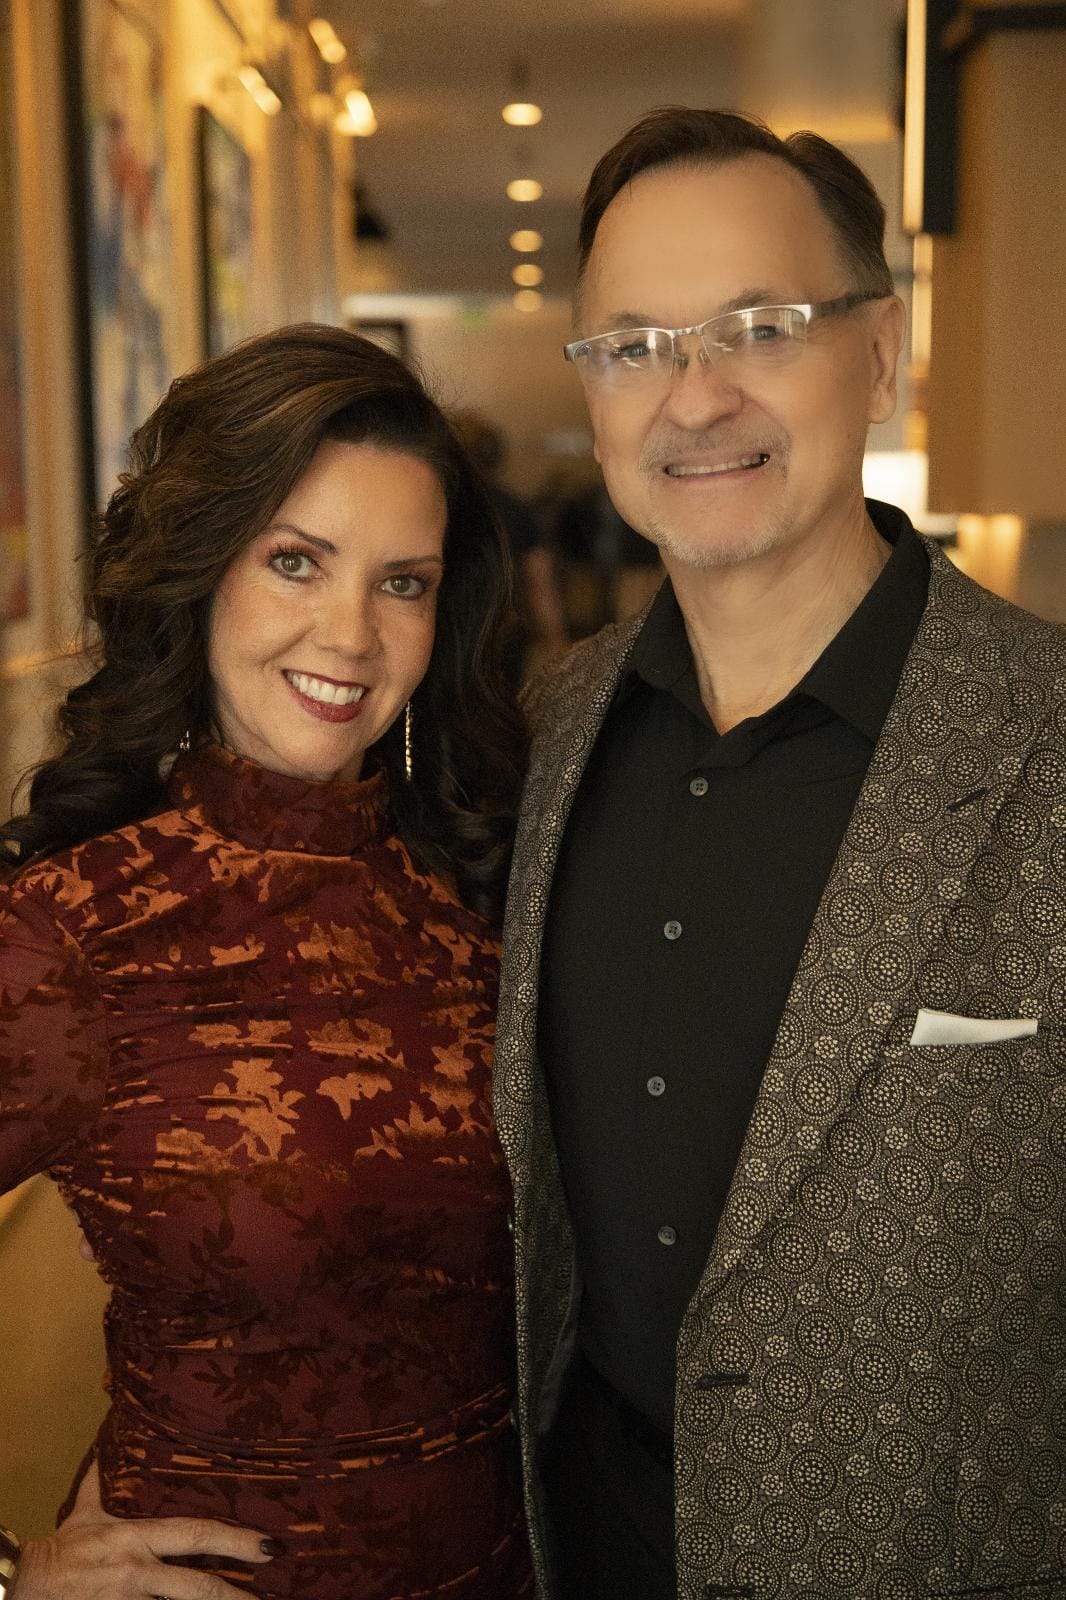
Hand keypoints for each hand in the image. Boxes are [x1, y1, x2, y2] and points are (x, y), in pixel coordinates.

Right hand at [11, 1463, 278, 1599]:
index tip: (269, 1544)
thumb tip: (106, 1442)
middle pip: (197, 1586)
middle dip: (236, 1595)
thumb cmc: (59, 1552)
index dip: (235, 1540)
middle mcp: (138, 1571)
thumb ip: (100, 1481)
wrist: (23, 1588)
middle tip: (271, 1599)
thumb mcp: (82, 1513)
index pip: (196, 1534)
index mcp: (136, 1537)